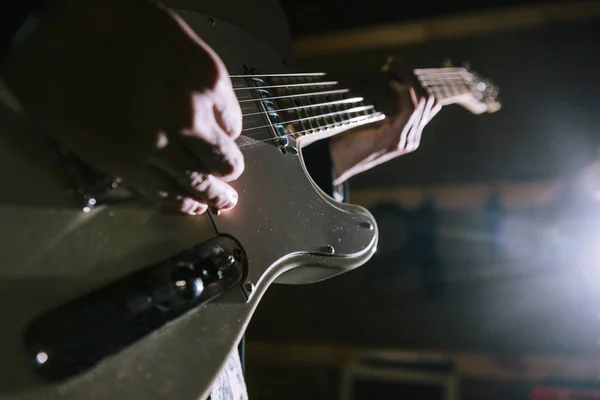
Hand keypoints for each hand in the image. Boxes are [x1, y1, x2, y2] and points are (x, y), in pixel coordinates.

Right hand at [1, 0, 242, 214]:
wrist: (48, 35)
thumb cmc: (106, 21)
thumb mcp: (170, 35)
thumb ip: (194, 73)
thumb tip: (205, 103)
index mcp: (207, 79)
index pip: (234, 122)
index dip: (228, 132)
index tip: (224, 137)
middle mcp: (192, 116)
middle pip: (222, 159)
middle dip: (227, 170)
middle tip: (229, 180)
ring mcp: (160, 144)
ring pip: (198, 182)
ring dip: (212, 195)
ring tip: (221, 202)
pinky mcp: (127, 165)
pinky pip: (163, 192)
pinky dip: (180, 203)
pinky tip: (189, 206)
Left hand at [329, 57, 440, 183]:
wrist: (337, 162)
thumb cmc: (349, 139)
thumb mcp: (373, 120)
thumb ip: (385, 107)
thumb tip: (390, 78)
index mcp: (410, 134)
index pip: (429, 103)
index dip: (416, 82)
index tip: (396, 67)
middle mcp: (413, 138)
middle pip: (430, 100)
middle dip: (414, 77)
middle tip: (395, 64)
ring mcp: (406, 140)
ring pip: (423, 101)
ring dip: (408, 78)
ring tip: (393, 67)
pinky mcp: (395, 138)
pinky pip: (410, 109)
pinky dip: (403, 91)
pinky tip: (391, 83)